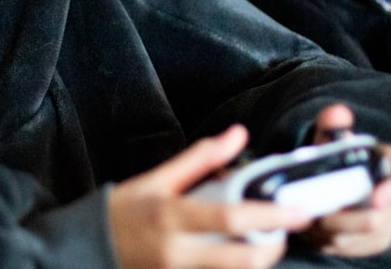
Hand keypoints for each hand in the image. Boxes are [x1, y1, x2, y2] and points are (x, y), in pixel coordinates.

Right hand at [108, 124, 311, 268]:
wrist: (90, 247)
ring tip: (269, 237)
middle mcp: (179, 252)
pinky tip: (243, 249)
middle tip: (289, 228)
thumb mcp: (158, 178)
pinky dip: (237, 264)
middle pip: (242, 260)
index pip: (230, 219)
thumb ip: (201, 158)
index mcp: (173, 217)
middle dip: (274, 247)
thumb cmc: (126, 209)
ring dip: (259, 258)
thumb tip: (238, 134)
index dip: (270, 216)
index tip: (299, 209)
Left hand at [299, 104, 390, 256]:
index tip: (374, 196)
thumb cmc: (342, 155)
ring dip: (334, 229)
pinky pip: (355, 247)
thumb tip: (337, 113)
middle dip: (348, 216)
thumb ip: (333, 123)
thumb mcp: (335, 135)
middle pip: (382, 217)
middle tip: (319, 209)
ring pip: (364, 235)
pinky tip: (313, 226)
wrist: (339, 178)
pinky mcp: (374, 242)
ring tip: (310, 215)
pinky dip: (330, 239)